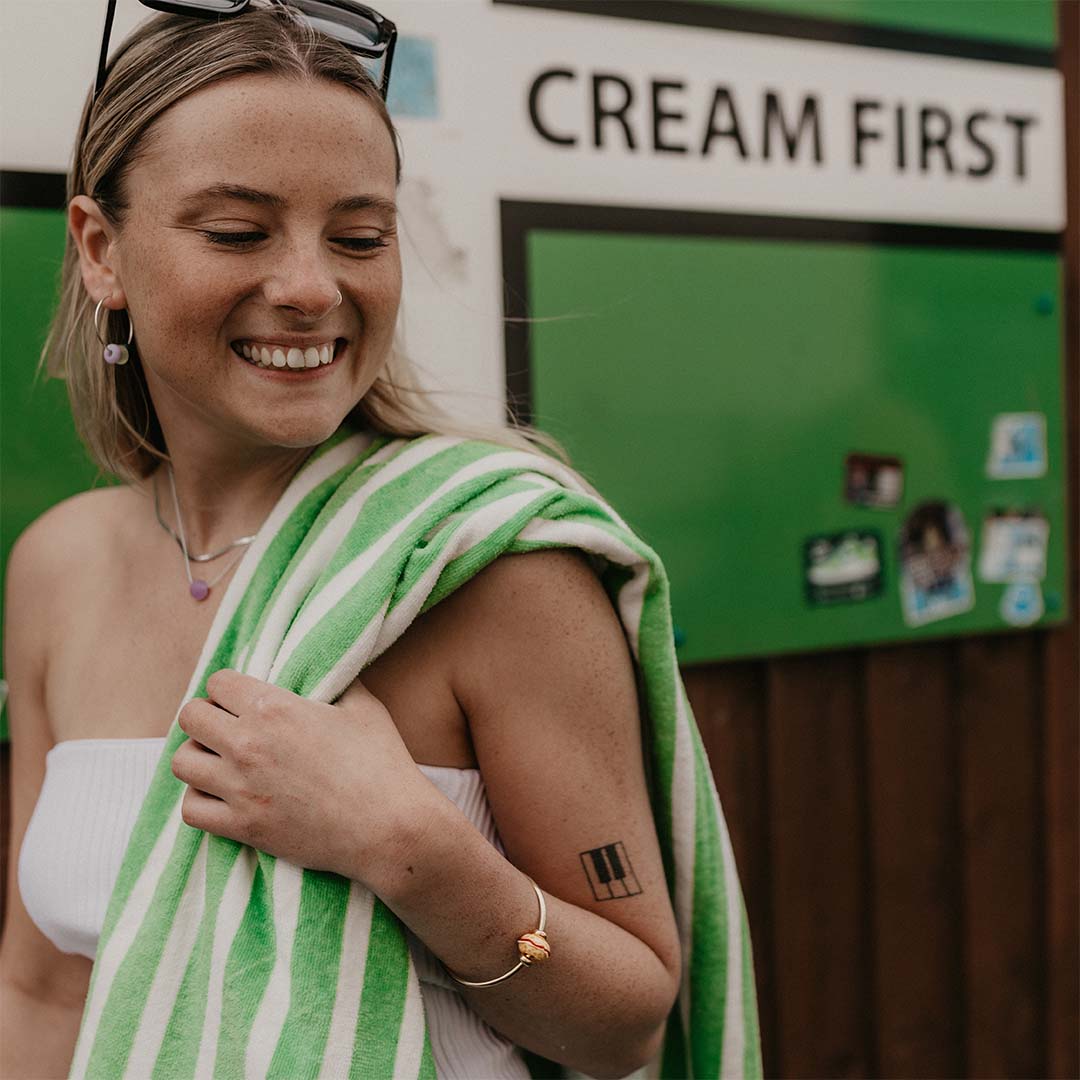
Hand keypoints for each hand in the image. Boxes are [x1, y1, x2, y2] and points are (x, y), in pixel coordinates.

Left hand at [171, 669, 434, 884]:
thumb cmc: (380, 763)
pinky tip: (223, 794)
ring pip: (183, 762)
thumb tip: (323, 667)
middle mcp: (248, 744)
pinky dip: (201, 800)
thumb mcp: (363, 705)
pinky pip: (191, 810)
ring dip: (200, 757)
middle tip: (228, 726)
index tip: (241, 698)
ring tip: (222, 761)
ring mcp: (241, 788)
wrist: (389, 827)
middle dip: (207, 716)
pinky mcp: (242, 827)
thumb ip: (334, 680)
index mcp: (274, 707)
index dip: (229, 687)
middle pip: (190, 717)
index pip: (217, 682)